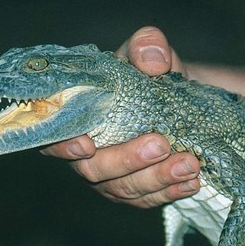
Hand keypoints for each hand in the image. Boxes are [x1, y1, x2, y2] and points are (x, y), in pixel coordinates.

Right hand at [41, 26, 199, 207]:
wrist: (178, 101)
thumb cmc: (150, 77)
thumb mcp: (148, 53)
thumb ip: (146, 46)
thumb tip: (153, 62)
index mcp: (78, 117)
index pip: (53, 138)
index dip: (63, 146)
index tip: (86, 144)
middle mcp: (88, 153)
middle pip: (94, 170)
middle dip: (128, 160)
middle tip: (161, 144)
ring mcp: (112, 177)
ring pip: (125, 189)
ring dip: (158, 178)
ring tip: (189, 164)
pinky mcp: (137, 192)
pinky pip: (149, 199)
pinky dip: (171, 191)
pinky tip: (191, 181)